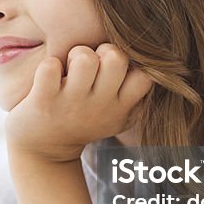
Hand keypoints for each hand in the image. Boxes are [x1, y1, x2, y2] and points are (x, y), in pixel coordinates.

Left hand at [5, 43, 153, 162]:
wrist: (44, 152)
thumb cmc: (82, 122)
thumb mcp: (115, 117)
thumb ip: (134, 95)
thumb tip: (160, 68)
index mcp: (119, 106)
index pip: (145, 76)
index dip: (133, 62)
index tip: (114, 68)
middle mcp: (98, 105)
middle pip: (116, 57)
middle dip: (102, 50)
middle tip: (89, 64)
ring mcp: (71, 103)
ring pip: (85, 57)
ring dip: (76, 54)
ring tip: (68, 68)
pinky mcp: (43, 102)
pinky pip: (50, 68)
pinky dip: (48, 66)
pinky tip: (48, 77)